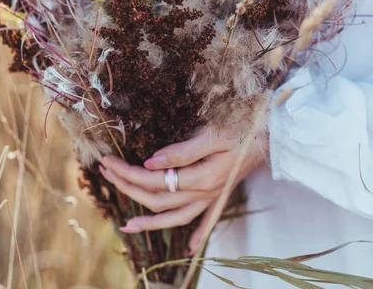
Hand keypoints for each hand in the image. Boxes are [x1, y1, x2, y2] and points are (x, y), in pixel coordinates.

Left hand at [100, 126, 266, 252]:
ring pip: (175, 217)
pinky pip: (205, 223)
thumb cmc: (243, 129)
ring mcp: (212, 199)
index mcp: (201, 178)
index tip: (108, 160)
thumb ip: (182, 151)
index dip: (127, 172)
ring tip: (127, 225)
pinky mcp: (220, 197)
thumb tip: (150, 163)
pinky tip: (187, 250)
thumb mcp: (212, 134)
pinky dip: (196, 238)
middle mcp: (205, 194)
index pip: (154, 180)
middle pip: (158, 199)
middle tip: (106, 172)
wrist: (272, 136)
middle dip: (127, 187)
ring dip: (149, 221)